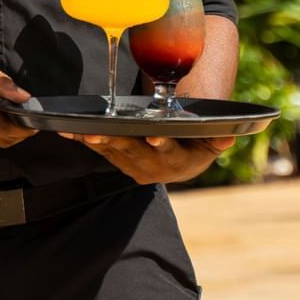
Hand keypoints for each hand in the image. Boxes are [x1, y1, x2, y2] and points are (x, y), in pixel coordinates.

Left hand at [57, 132, 235, 184]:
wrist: (185, 163)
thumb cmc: (197, 142)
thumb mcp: (212, 141)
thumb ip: (219, 138)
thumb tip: (228, 138)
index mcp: (179, 160)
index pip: (169, 151)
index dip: (161, 144)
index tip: (153, 135)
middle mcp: (155, 168)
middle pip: (134, 152)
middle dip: (116, 141)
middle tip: (100, 132)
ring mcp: (136, 168)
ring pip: (114, 153)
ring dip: (96, 142)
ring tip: (81, 131)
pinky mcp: (121, 163)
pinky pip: (103, 152)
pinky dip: (88, 141)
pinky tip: (71, 132)